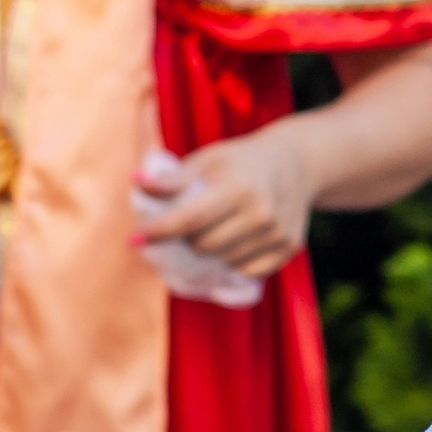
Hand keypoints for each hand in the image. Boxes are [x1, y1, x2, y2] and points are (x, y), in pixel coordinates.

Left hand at [134, 128, 315, 277]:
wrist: (297, 164)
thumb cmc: (241, 162)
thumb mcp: (208, 160)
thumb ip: (173, 179)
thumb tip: (137, 184)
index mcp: (238, 187)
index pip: (189, 218)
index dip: (159, 231)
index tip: (134, 239)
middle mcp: (261, 213)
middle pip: (203, 246)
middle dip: (186, 239)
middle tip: (185, 226)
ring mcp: (277, 234)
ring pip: (224, 262)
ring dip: (210, 252)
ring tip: (214, 230)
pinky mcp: (289, 249)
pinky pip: (247, 271)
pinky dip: (233, 261)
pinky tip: (235, 241)